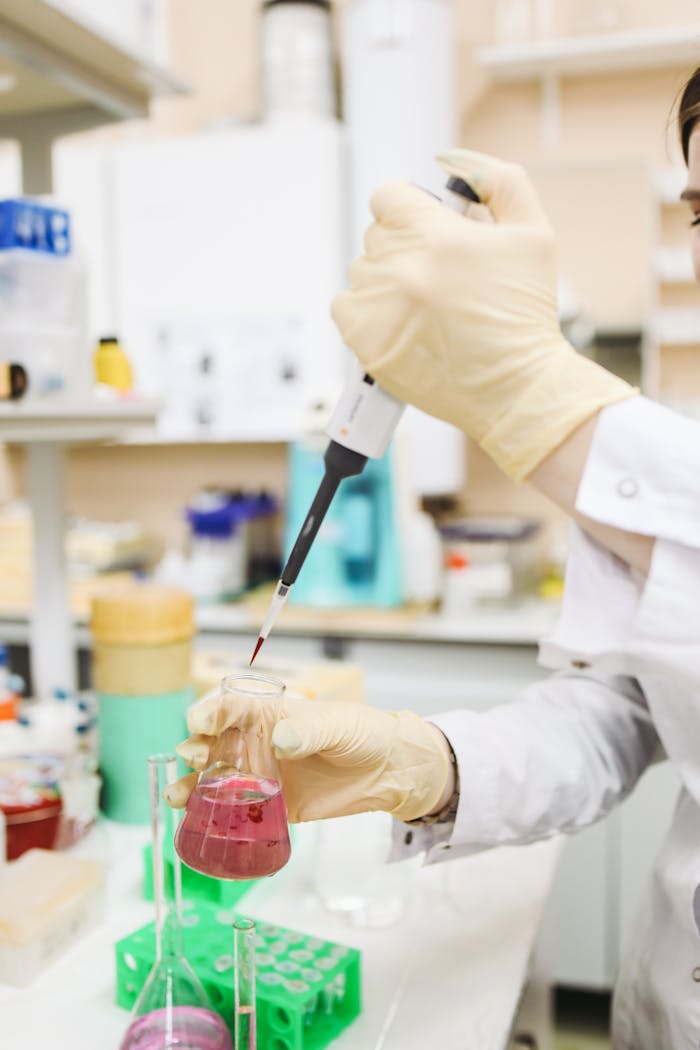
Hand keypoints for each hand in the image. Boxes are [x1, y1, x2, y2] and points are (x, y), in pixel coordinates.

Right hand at [164, 690, 451, 822]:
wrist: (389, 770)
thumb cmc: (363, 733)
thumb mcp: (338, 725)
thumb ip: (310, 730)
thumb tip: (281, 740)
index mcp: (269, 714)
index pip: (229, 707)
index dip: (209, 712)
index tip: (198, 722)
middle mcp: (257, 743)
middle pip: (212, 743)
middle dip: (194, 748)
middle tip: (192, 758)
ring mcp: (261, 776)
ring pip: (215, 779)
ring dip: (191, 786)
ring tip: (177, 796)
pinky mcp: (272, 807)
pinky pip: (237, 813)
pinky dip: (214, 819)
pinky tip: (196, 824)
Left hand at [331, 148, 634, 481]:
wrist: (518, 387)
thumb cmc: (525, 315)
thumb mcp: (532, 231)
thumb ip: (497, 181)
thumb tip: (449, 159)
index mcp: (435, 233)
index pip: (387, 196)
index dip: (409, 210)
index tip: (426, 231)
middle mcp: (400, 266)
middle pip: (376, 236)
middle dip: (405, 249)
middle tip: (438, 279)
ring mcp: (379, 306)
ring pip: (362, 273)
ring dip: (386, 282)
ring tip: (423, 308)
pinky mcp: (366, 343)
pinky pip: (344, 308)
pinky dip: (365, 312)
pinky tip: (397, 322)